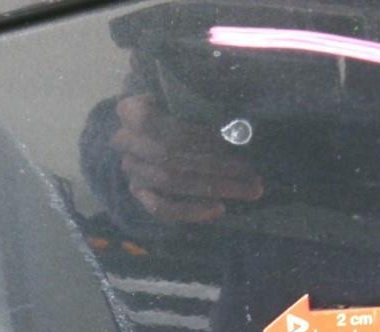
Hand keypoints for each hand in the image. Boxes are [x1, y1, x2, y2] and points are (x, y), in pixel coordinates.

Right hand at [110, 94, 263, 222]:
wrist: (149, 127)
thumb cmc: (172, 103)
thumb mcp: (178, 88)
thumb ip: (192, 85)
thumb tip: (221, 72)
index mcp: (131, 109)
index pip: (160, 124)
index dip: (196, 133)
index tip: (232, 136)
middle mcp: (125, 141)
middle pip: (172, 157)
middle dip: (217, 166)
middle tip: (253, 172)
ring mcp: (131, 170)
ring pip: (172, 183)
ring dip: (215, 188)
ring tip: (250, 190)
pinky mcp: (139, 193)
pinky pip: (161, 208)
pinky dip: (190, 211)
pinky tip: (219, 209)